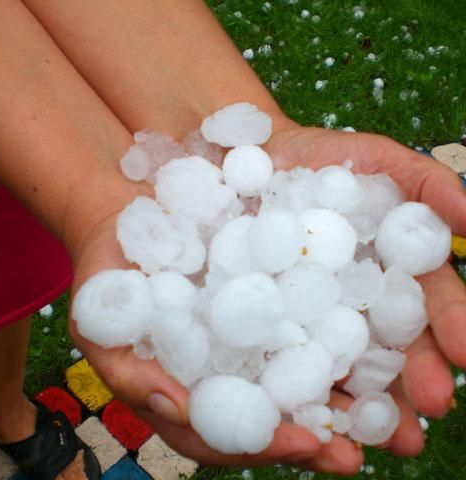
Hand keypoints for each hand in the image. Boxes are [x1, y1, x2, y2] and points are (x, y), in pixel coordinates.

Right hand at [67, 188, 361, 474]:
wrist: (123, 215)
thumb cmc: (105, 277)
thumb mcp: (98, 325)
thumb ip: (129, 374)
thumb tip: (176, 410)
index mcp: (181, 391)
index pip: (220, 434)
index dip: (258, 445)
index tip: (299, 443)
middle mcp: (217, 372)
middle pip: (266, 418)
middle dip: (308, 439)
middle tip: (349, 452)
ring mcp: (243, 338)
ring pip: (289, 380)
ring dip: (332, 401)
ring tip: (376, 414)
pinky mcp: (264, 299)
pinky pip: (300, 324)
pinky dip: (330, 340)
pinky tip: (362, 344)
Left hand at [264, 124, 465, 458]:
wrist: (246, 161)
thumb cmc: (320, 161)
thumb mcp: (380, 162)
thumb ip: (429, 185)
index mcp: (392, 276)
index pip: (426, 310)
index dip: (448, 332)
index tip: (463, 354)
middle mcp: (355, 306)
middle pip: (387, 354)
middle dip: (408, 387)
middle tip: (423, 417)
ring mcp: (308, 319)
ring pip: (337, 372)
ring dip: (357, 410)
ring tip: (370, 442)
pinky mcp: (262, 325)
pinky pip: (277, 363)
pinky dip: (291, 393)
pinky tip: (301, 419)